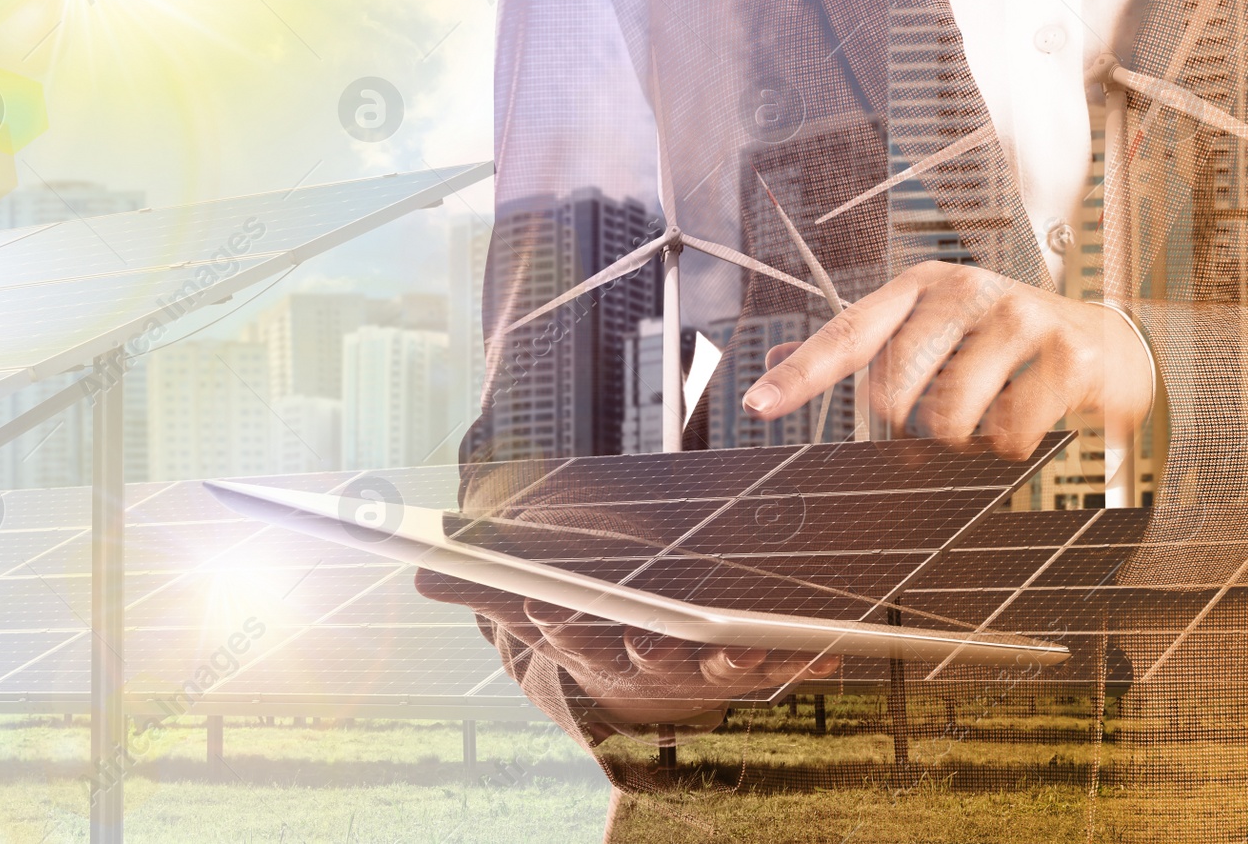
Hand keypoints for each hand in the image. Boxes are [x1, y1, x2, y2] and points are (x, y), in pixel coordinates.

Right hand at [415, 570, 837, 728]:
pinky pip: (770, 668)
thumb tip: (419, 573)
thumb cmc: (581, 599)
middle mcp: (642, 664)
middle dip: (661, 654)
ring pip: (716, 673)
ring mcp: (694, 669)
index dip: (557, 622)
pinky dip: (799, 664)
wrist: (632, 634)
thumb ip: (481, 580)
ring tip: (757, 651)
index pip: (569, 635)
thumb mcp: (528, 587)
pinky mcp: (738, 664)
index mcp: (591, 644)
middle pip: (649, 663)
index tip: (543, 601)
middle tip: (670, 640)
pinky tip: (828, 655)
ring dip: (740, 666)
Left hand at [743, 261, 1154, 458]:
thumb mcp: (930, 325)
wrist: (1104, 341)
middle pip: (892, 387)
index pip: (847, 333)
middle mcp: (964, 291)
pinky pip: (1008, 432)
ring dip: (958, 438)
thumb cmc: (1002, 336)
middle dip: (904, 424)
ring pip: (947, 417)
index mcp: (920, 286)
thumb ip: (863, 342)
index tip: (758, 404)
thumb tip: (781, 356)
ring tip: (980, 419)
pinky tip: (1022, 417)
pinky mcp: (1066, 354)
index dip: (800, 373)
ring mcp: (1018, 318)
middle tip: (929, 424)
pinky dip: (1006, 444)